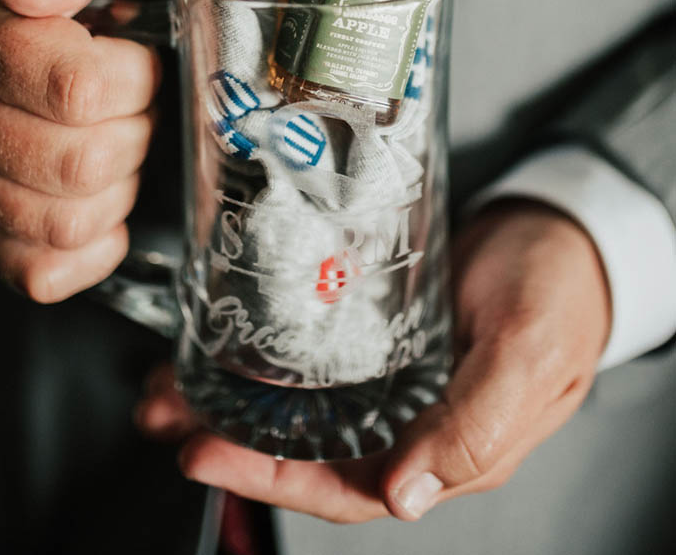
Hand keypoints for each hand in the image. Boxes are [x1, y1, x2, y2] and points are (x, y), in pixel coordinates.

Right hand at [0, 0, 160, 300]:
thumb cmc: (35, 14)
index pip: (79, 89)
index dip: (136, 79)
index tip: (135, 62)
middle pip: (81, 165)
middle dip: (134, 134)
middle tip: (131, 109)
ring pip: (69, 224)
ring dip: (118, 188)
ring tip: (114, 148)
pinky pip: (46, 272)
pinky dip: (92, 245)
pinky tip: (99, 200)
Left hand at [136, 201, 610, 522]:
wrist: (564, 230)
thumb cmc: (558, 290)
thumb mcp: (526, 350)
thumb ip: (477, 422)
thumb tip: (406, 496)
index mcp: (450, 447)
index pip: (347, 488)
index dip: (271, 481)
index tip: (205, 455)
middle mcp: (411, 420)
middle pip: (307, 451)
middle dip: (231, 440)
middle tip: (164, 414)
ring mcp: (392, 375)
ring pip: (302, 405)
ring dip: (234, 397)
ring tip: (171, 382)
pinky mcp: (379, 329)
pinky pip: (314, 354)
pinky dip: (266, 352)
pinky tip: (224, 337)